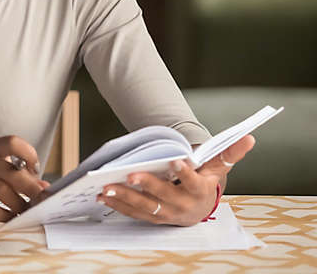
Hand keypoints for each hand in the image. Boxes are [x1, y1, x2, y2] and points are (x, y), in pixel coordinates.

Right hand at [0, 135, 50, 221]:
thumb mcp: (0, 162)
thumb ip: (21, 171)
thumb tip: (44, 187)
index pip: (12, 143)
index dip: (28, 154)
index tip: (36, 169)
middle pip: (10, 171)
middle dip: (30, 187)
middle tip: (41, 198)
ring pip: (1, 191)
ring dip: (19, 203)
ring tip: (27, 209)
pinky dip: (5, 214)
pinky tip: (12, 215)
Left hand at [96, 134, 255, 225]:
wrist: (200, 207)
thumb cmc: (206, 181)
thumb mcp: (218, 167)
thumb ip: (230, 152)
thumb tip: (249, 137)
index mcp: (201, 191)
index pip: (194, 182)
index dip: (186, 172)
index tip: (176, 160)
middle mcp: (183, 206)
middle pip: (164, 196)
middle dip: (147, 186)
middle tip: (130, 175)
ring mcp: (167, 214)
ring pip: (145, 207)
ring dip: (125, 198)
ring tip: (107, 187)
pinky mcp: (153, 217)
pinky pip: (134, 213)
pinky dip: (118, 205)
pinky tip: (103, 195)